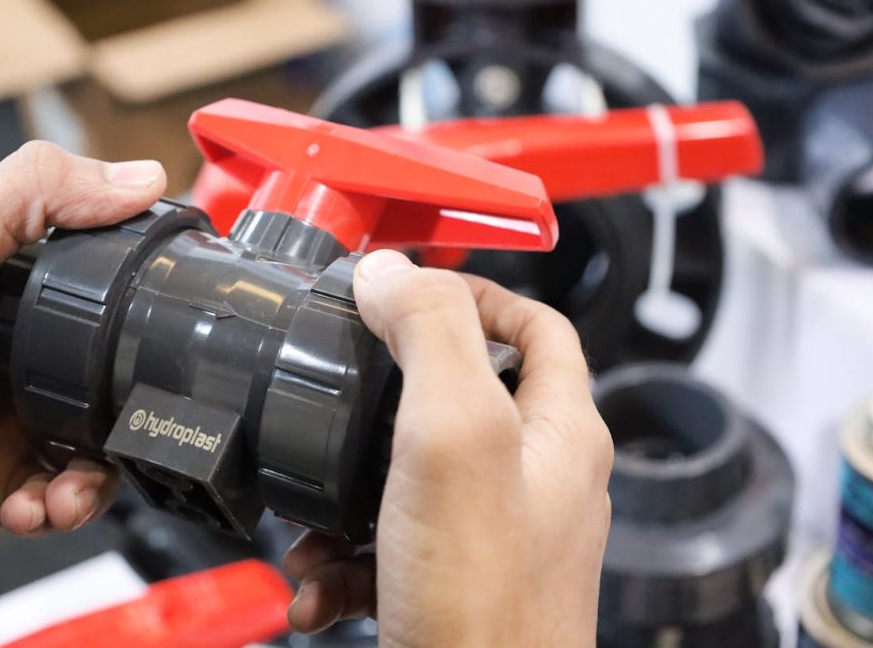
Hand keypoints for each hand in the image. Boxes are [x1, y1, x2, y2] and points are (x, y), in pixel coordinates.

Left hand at [0, 142, 165, 560]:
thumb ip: (30, 197)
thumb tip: (140, 178)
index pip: (91, 287)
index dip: (133, 298)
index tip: (168, 306)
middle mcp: (5, 362)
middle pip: (109, 371)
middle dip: (129, 400)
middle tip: (131, 410)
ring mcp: (7, 428)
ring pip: (103, 442)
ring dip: (102, 470)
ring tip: (72, 482)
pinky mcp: (4, 488)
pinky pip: (70, 499)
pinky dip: (68, 507)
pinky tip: (38, 503)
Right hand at [284, 251, 613, 646]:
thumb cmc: (487, 600)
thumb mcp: (454, 436)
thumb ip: (429, 338)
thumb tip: (391, 272)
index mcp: (560, 433)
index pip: (540, 328)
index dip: (481, 295)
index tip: (416, 292)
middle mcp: (539, 481)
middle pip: (466, 398)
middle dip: (387, 398)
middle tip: (340, 396)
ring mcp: (499, 537)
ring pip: (413, 477)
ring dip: (349, 492)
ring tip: (312, 522)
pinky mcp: (457, 586)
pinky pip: (394, 548)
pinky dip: (348, 558)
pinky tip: (319, 586)